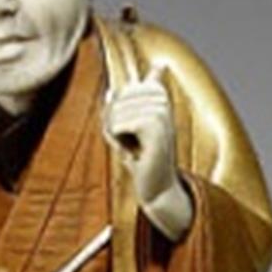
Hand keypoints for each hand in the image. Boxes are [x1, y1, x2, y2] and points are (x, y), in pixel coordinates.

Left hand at [103, 72, 191, 231]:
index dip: (113, 107)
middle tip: (128, 141)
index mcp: (158, 98)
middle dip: (112, 120)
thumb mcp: (125, 129)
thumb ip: (118, 109)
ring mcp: (163, 113)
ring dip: (115, 131)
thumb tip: (109, 92)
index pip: (124, 85)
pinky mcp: (158, 126)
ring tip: (132, 146)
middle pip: (116, 97)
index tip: (127, 129)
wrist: (157, 186)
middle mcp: (163, 102)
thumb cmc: (139, 157)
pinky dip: (118, 138)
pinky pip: (120, 123)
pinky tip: (134, 151)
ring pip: (116, 110)